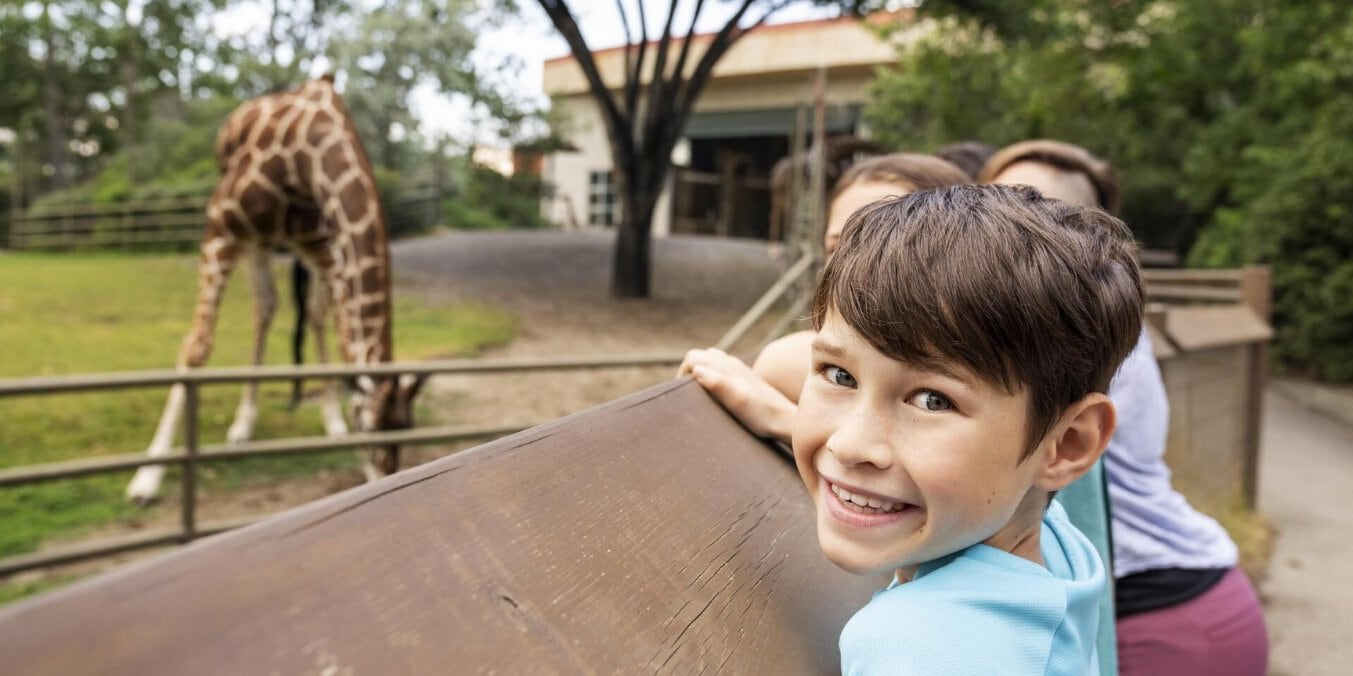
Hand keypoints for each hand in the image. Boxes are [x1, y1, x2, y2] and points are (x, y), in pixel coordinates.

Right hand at [678, 348, 796, 443]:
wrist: (785, 420)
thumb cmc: (760, 415)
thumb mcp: (737, 401)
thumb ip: (717, 383)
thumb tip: (697, 370)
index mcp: (726, 366)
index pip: (692, 358)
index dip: (681, 373)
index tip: (682, 394)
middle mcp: (731, 363)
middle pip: (700, 357)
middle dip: (688, 371)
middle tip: (688, 394)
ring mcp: (738, 370)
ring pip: (711, 362)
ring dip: (700, 372)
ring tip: (700, 394)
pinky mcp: (744, 379)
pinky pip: (721, 369)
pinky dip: (712, 376)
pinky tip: (717, 394)